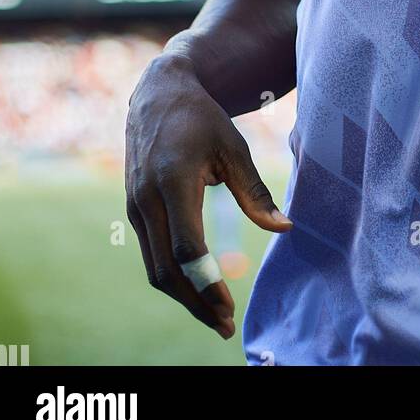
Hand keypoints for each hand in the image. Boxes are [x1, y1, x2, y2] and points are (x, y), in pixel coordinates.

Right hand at [125, 53, 291, 339]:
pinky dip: (172, 279)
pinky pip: (150, 255)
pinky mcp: (133, 210)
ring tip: (213, 315)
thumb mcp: (234, 147)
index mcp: (173, 180)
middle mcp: (147, 198)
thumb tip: (285, 228)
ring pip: (154, 268)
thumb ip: (255, 192)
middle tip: (224, 325)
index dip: (206, 283)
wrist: (158, 93)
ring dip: (183, 297)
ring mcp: (135, 206)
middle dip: (195, 303)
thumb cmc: (202, 119)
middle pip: (166, 270)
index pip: (186, 248)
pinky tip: (197, 289)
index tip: (228, 307)